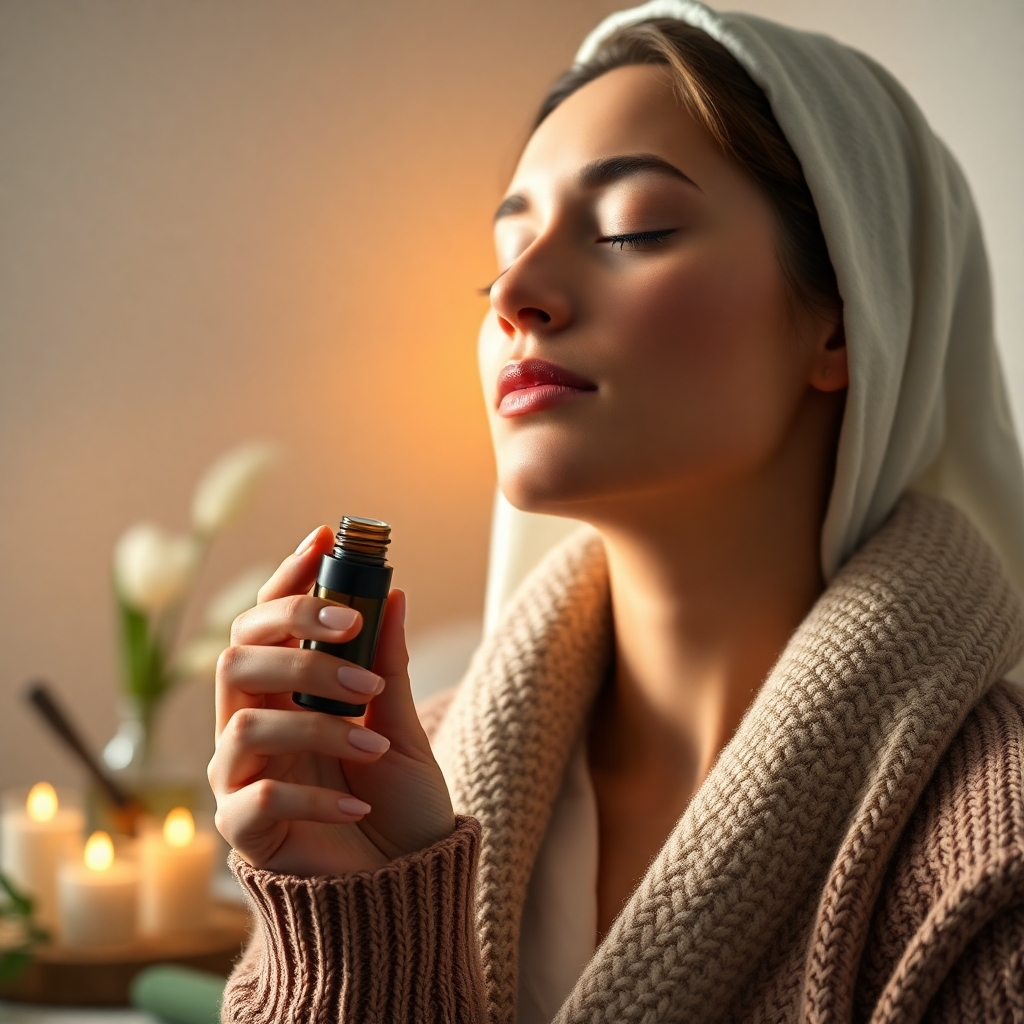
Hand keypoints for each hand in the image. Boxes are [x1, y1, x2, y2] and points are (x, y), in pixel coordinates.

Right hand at [208, 525, 455, 876]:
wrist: (401, 886)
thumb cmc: (397, 804)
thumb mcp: (400, 728)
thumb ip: (389, 666)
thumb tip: (393, 594)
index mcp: (286, 696)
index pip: (266, 624)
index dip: (288, 578)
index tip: (324, 539)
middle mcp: (253, 728)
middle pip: (235, 659)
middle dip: (295, 637)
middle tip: (356, 633)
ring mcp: (241, 780)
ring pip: (241, 725)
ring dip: (314, 719)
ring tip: (373, 737)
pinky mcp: (245, 833)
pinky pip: (259, 799)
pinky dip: (314, 792)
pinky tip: (359, 798)